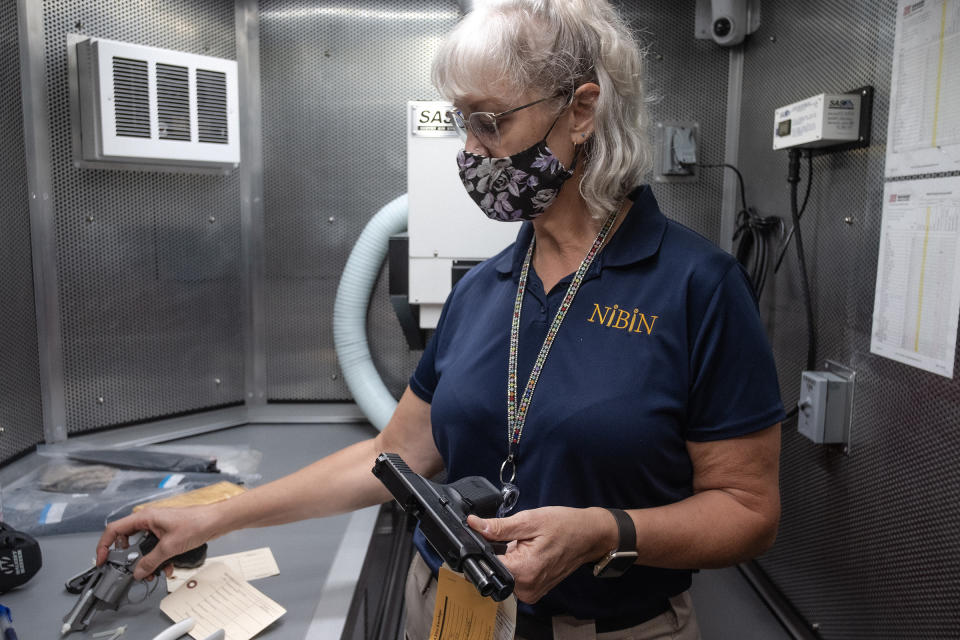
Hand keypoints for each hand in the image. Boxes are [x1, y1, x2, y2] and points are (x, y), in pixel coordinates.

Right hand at [96, 503, 221, 579]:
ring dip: (146, 562)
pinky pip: (155, 549)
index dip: (104, 545)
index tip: (102, 560)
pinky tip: (166, 568)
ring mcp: (158, 527)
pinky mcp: (167, 534)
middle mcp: (149, 521)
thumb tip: (138, 572)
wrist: (216, 521)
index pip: (114, 530)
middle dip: (129, 559)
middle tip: (130, 571)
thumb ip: (151, 561)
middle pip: (128, 541)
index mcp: (145, 518)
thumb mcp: (169, 547)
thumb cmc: (196, 523)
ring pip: (143, 547)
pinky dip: (158, 559)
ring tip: (152, 573)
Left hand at [467, 506, 616, 603]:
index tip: (490, 535)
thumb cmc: (564, 526)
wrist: (588, 535)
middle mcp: (526, 588)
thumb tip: (474, 524)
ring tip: (524, 544)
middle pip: (494, 569)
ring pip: (504, 573)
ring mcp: (531, 592)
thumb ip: (499, 527)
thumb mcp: (530, 520)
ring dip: (508, 558)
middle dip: (498, 552)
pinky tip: (528, 551)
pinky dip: (516, 563)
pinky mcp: (533, 591)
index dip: (483, 547)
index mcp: (523, 571)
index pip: (487, 564)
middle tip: (517, 538)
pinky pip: (515, 577)